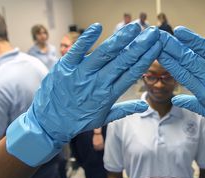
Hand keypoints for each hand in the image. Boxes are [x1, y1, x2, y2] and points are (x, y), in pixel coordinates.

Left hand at [7, 23, 161, 165]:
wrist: (48, 125)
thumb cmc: (77, 121)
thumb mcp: (103, 118)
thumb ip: (125, 109)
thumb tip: (145, 106)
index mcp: (108, 95)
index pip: (132, 73)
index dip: (146, 58)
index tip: (157, 46)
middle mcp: (97, 83)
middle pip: (122, 61)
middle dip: (139, 45)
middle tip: (152, 33)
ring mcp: (80, 74)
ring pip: (104, 54)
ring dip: (120, 39)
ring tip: (134, 28)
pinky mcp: (64, 67)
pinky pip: (77, 50)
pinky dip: (87, 38)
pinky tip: (98, 26)